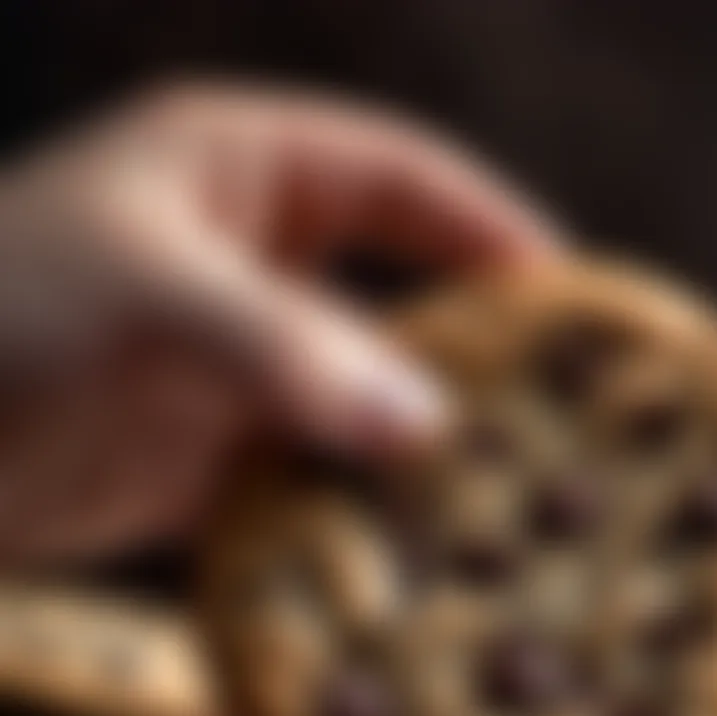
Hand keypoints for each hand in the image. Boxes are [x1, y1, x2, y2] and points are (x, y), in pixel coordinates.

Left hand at [0, 83, 557, 562]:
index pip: (402, 179)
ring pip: (357, 396)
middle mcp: (246, 261)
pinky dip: (353, 503)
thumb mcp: (144, 296)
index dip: (491, 225)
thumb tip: (429, 422)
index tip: (570, 294)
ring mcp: (229, 362)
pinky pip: (309, 470)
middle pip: (396, 296)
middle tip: (559, 414)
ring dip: (416, 443)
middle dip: (470, 354)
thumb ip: (288, 352)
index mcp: (239, 170)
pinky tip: (404, 543)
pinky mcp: (205, 452)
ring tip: (500, 494)